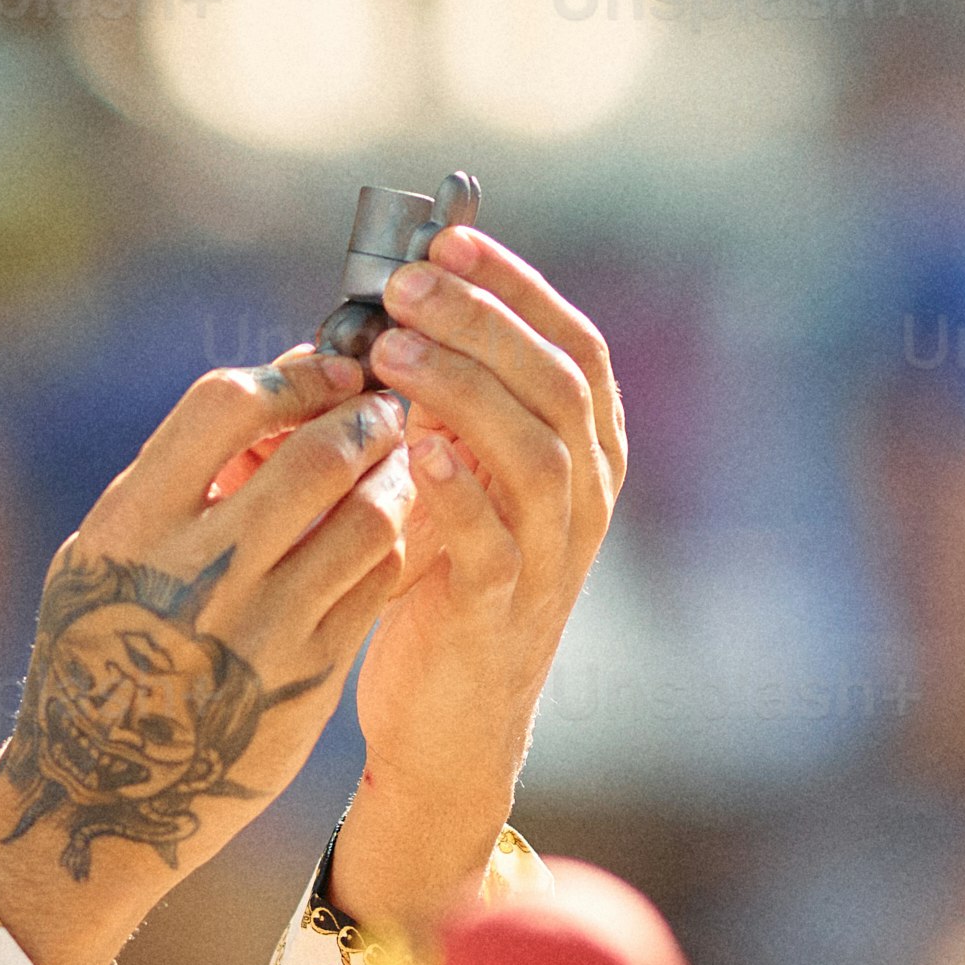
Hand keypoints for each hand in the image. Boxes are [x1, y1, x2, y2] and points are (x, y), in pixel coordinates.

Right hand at [0, 350, 412, 964]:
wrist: (97, 794)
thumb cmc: (94, 654)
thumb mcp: (100, 557)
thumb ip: (171, 482)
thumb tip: (266, 396)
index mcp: (134, 524)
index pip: (227, 404)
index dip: (291, 377)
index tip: (325, 373)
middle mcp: (200, 569)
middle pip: (317, 454)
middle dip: (364, 416)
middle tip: (385, 408)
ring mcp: (262, 625)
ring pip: (367, 515)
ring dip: (396, 476)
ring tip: (398, 463)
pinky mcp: (309, 674)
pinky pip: (378, 581)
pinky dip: (395, 540)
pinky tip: (390, 531)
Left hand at [335, 227, 626, 927]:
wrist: (447, 723)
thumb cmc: (441, 580)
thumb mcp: (452, 476)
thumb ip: (438, 404)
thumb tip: (377, 307)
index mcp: (585, 452)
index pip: (573, 343)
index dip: (515, 286)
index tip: (448, 241)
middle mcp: (587, 497)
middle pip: (558, 382)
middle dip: (480, 321)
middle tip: (403, 287)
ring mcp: (553, 559)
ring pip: (537, 452)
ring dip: (463, 390)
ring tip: (390, 353)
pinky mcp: (503, 616)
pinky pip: (494, 544)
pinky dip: (458, 492)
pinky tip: (411, 451)